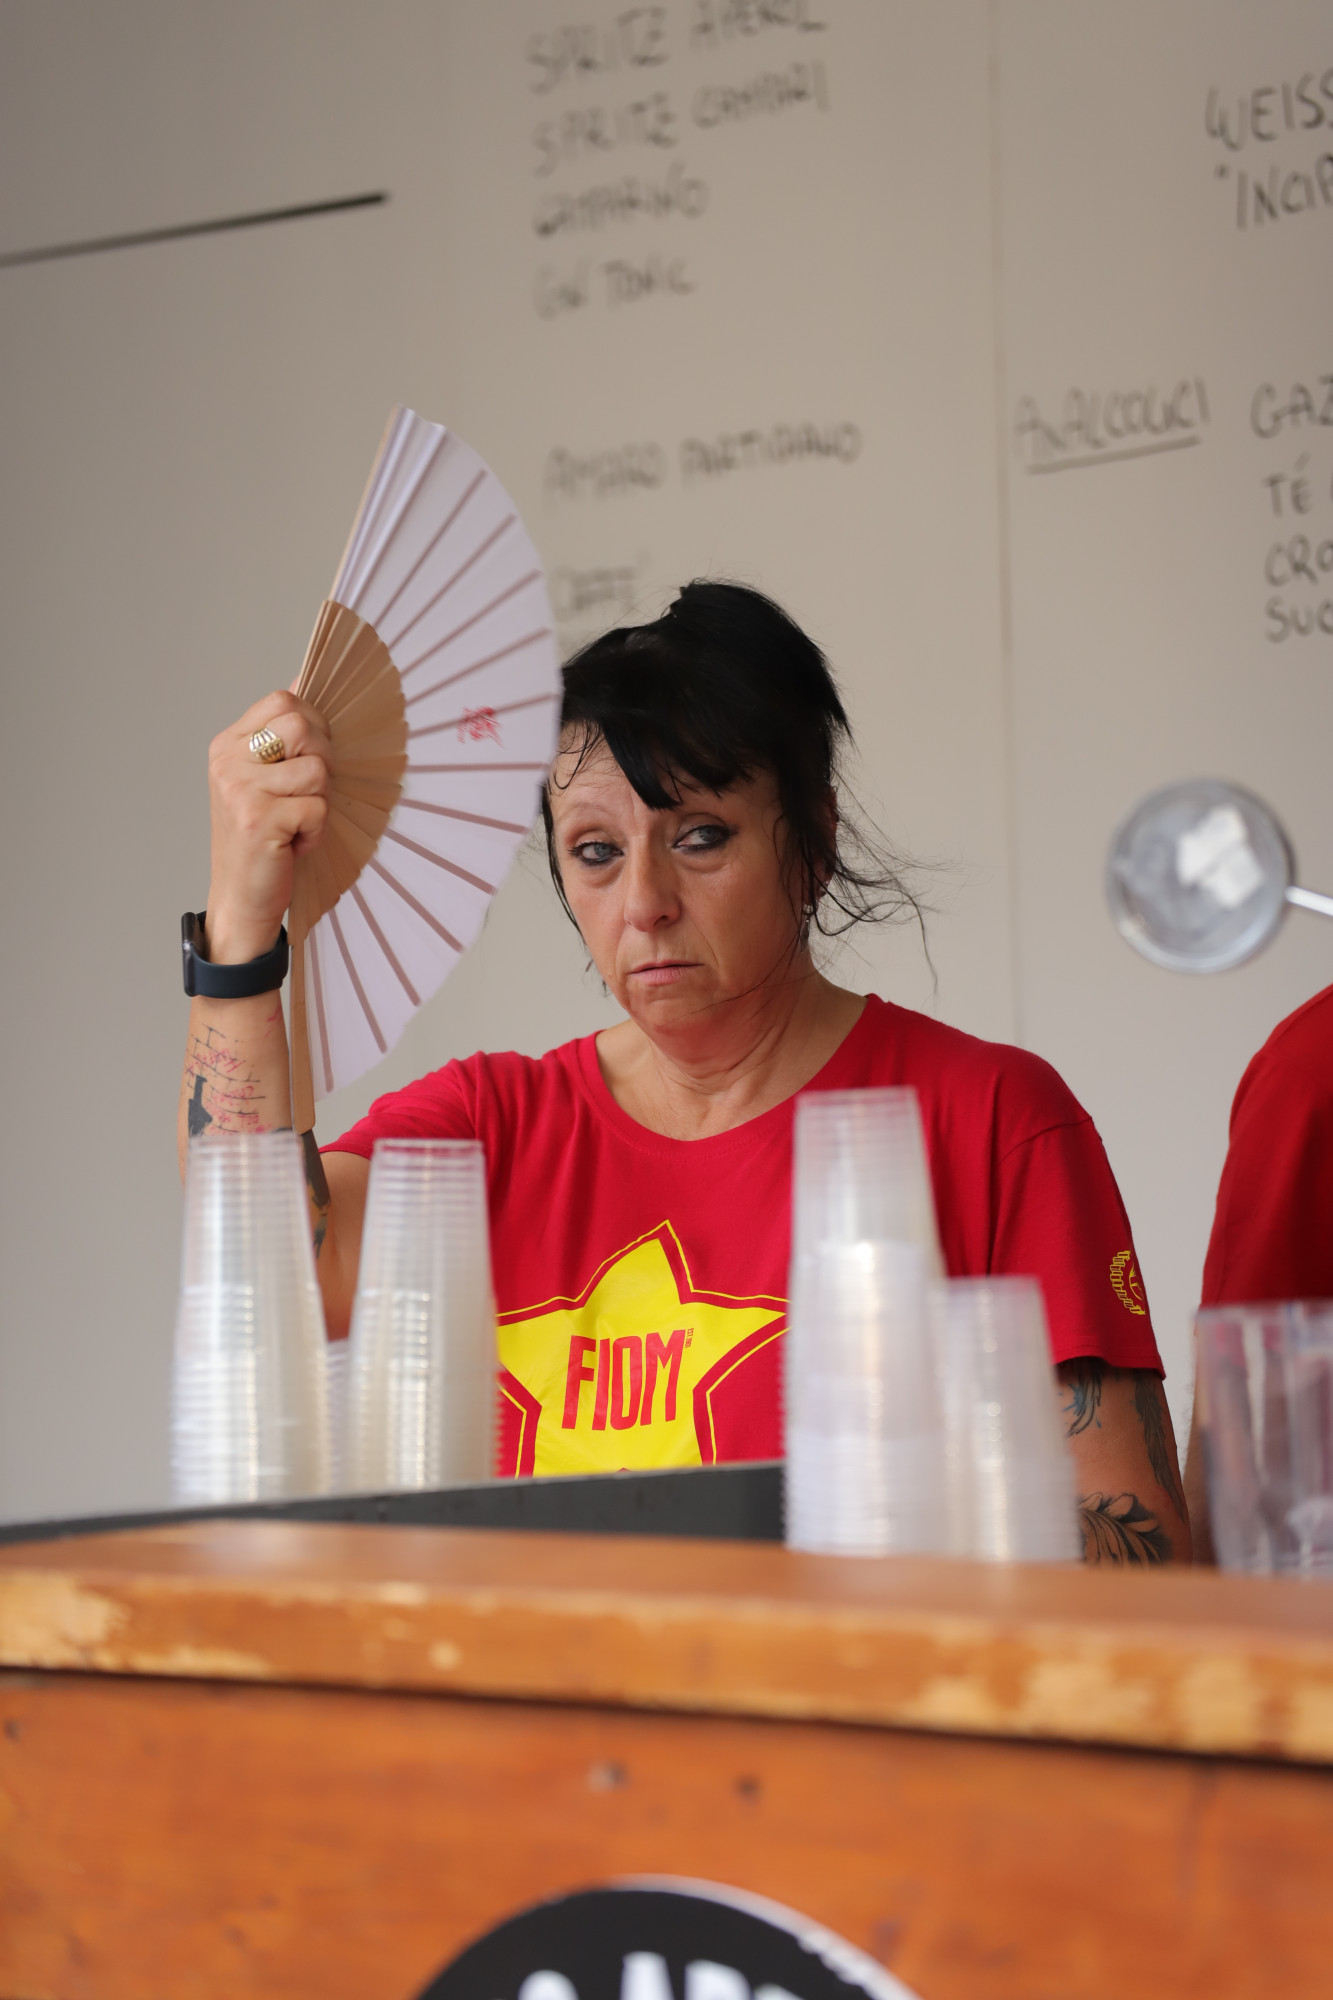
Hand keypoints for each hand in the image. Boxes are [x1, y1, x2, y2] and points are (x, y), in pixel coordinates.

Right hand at [205, 690, 332, 963]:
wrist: (240, 898)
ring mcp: (240, 789)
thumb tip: (302, 680)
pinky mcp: (258, 820)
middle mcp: (228, 762)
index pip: (282, 700)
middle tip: (308, 793)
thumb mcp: (264, 779)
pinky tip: (294, 843)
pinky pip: (317, 808)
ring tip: (296, 823)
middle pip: (301, 725)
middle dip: (322, 759)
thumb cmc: (261, 839)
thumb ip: (280, 734)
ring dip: (319, 801)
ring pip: (316, 769)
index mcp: (228, 744)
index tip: (309, 757)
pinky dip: (316, 831)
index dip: (312, 723)